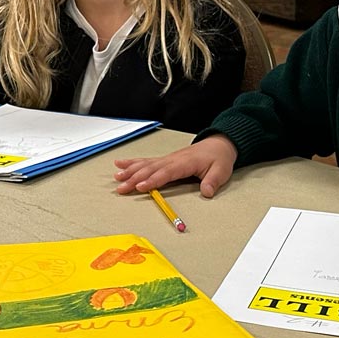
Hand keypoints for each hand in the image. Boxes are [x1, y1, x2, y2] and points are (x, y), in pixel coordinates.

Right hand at [114, 134, 237, 197]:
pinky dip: (132, 162)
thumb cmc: (218, 158)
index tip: (141, 187)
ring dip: (130, 170)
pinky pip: (146, 161)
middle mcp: (172, 159)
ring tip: (117, 177)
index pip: (166, 172)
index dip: (153, 180)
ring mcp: (167, 159)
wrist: (218, 145)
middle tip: (121, 187)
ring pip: (145, 165)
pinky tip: (120, 164)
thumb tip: (206, 192)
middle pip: (150, 169)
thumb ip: (212, 182)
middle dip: (135, 178)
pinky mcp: (164, 160)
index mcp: (184, 163)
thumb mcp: (221, 171)